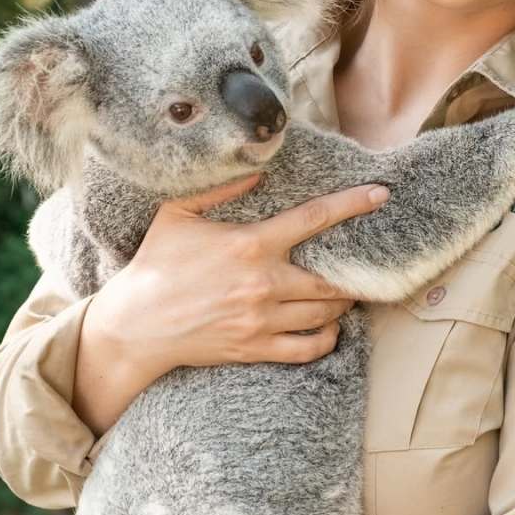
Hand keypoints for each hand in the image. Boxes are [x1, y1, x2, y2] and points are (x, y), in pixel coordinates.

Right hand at [73, 173, 390, 432]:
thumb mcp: (178, 214)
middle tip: (362, 263)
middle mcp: (263, 283)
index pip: (314, 219)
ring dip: (343, 303)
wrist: (135, 326)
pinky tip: (329, 328)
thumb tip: (257, 166)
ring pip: (325, 313)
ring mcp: (262, 320)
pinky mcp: (255, 348)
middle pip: (331, 277)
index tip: (380, 195)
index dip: (352, 204)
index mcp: (250, 245)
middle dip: (354, 271)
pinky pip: (308, 348)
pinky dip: (327, 339)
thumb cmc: (155, 264)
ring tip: (347, 293)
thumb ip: (220, 189)